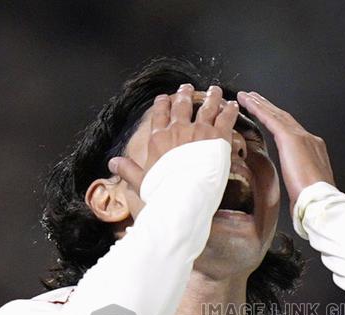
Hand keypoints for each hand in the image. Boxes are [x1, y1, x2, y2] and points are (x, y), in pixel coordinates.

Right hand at [108, 84, 239, 191]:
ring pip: (205, 107)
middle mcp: (178, 130)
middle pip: (182, 106)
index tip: (164, 98)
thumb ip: (127, 169)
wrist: (184, 197)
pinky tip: (232, 105)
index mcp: (159, 139)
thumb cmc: (162, 192)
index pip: (159, 115)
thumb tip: (112, 163)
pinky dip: (229, 110)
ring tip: (214, 90)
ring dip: (210, 97)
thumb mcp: (140, 181)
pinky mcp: (217, 137)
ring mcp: (198, 132)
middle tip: (187, 88)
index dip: (162, 104)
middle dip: (184, 95)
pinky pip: (225, 118)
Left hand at [236, 91, 334, 206]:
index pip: (291, 130)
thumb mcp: (304, 185)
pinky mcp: (291, 138)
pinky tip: (249, 102)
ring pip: (277, 114)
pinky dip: (258, 109)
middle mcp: (309, 138)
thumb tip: (295, 186)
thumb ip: (298, 178)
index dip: (278, 120)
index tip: (268, 115)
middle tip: (254, 97)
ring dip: (261, 104)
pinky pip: (271, 119)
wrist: (321, 199)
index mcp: (313, 149)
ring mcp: (301, 136)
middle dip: (268, 107)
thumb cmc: (313, 199)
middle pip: (284, 118)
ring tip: (247, 96)